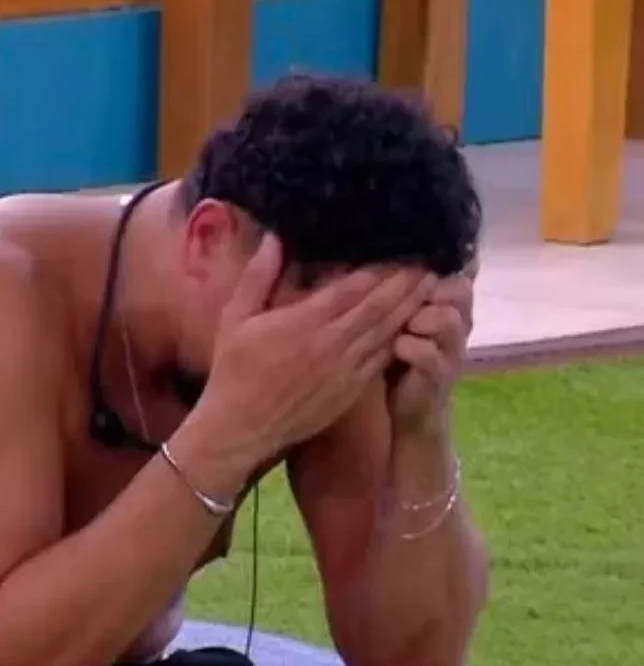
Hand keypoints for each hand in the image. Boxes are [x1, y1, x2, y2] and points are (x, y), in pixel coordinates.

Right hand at [193, 234, 434, 467]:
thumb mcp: (234, 319)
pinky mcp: (352, 389)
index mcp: (304, 322)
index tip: (399, 248)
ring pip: (389, 330)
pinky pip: (384, 357)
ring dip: (412, 306)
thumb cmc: (234, 371)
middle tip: (428, 261)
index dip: (381, 267)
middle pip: (381, 305)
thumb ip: (257, 277)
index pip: (354, 287)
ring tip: (431, 285)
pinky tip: (414, 323)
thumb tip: (274, 238)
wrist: (242, 428)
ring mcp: (346, 368)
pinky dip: (402, 337)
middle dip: (407, 282)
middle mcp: (332, 343)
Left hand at [387, 265, 473, 436]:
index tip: (408, 267)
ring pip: (449, 319)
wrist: (411, 409)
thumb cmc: (401, 357)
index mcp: (451, 306)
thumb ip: (397, 294)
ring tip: (401, 327)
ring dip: (420, 318)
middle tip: (402, 300)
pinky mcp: (440, 376)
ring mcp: (453, 350)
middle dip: (428, 290)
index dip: (437, 267)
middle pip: (459, 290)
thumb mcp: (400, 320)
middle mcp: (459, 324)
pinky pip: (428, 353)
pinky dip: (408, 347)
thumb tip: (367, 254)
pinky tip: (395, 349)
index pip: (459, 272)